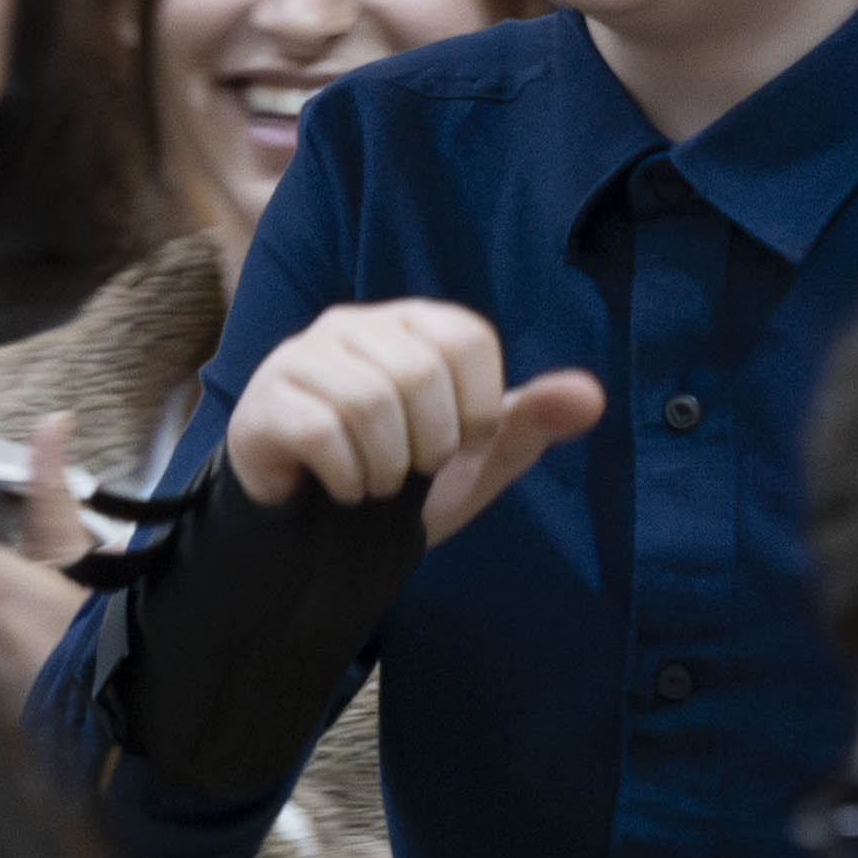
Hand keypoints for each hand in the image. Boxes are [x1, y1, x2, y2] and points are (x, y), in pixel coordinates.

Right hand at [224, 301, 601, 545]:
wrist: (320, 533)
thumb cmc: (402, 476)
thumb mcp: (477, 458)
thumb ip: (531, 423)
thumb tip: (592, 396)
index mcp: (415, 324)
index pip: (467, 338)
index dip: (476, 407)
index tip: (457, 442)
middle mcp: (354, 324)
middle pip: (418, 372)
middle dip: (430, 445)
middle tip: (412, 470)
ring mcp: (302, 356)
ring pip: (368, 402)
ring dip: (387, 468)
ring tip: (378, 482)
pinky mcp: (264, 401)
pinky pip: (320, 431)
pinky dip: (347, 478)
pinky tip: (343, 488)